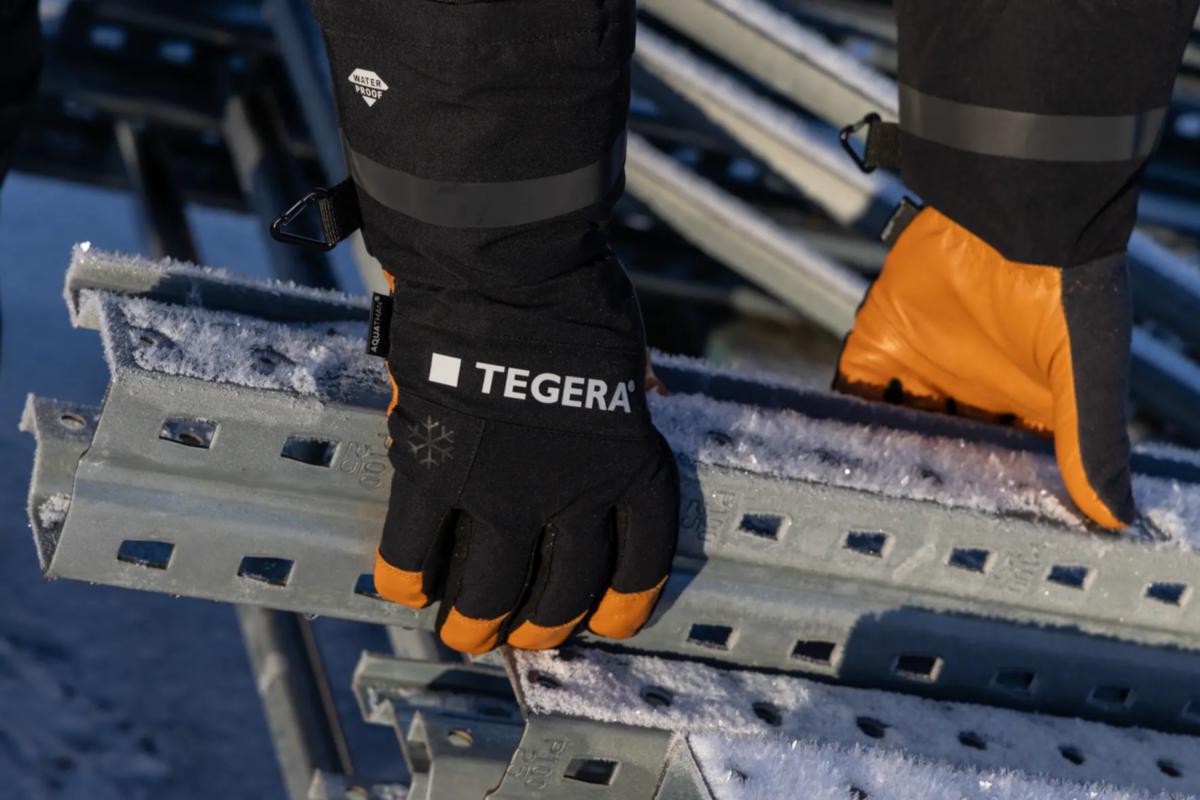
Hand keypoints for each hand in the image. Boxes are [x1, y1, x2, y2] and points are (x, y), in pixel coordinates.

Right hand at [373, 267, 678, 653]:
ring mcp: (501, 491)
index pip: (640, 559)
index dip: (625, 601)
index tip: (609, 622)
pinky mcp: (435, 471)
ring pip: (488, 587)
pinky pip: (412, 545)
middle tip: (522, 634)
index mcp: (630, 467)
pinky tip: (402, 588)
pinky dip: (404, 575)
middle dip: (543, 625)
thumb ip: (631, 393)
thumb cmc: (573, 294)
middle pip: (563, 591)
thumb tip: (645, 397)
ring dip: (475, 620)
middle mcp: (572, 495)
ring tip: (463, 632)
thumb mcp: (627, 354)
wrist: (506, 263)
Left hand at [834, 207, 1133, 528]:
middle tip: (905, 535)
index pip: (1004, 465)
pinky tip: (833, 455)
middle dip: (930, 484)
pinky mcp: (882, 338)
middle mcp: (973, 388)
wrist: (1010, 209)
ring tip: (861, 506)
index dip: (992, 500)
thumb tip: (1116, 521)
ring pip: (895, 425)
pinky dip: (844, 417)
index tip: (974, 543)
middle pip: (945, 449)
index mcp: (1025, 404)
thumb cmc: (1065, 288)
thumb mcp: (1085, 373)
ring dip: (880, 457)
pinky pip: (855, 388)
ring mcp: (925, 364)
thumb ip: (1090, 443)